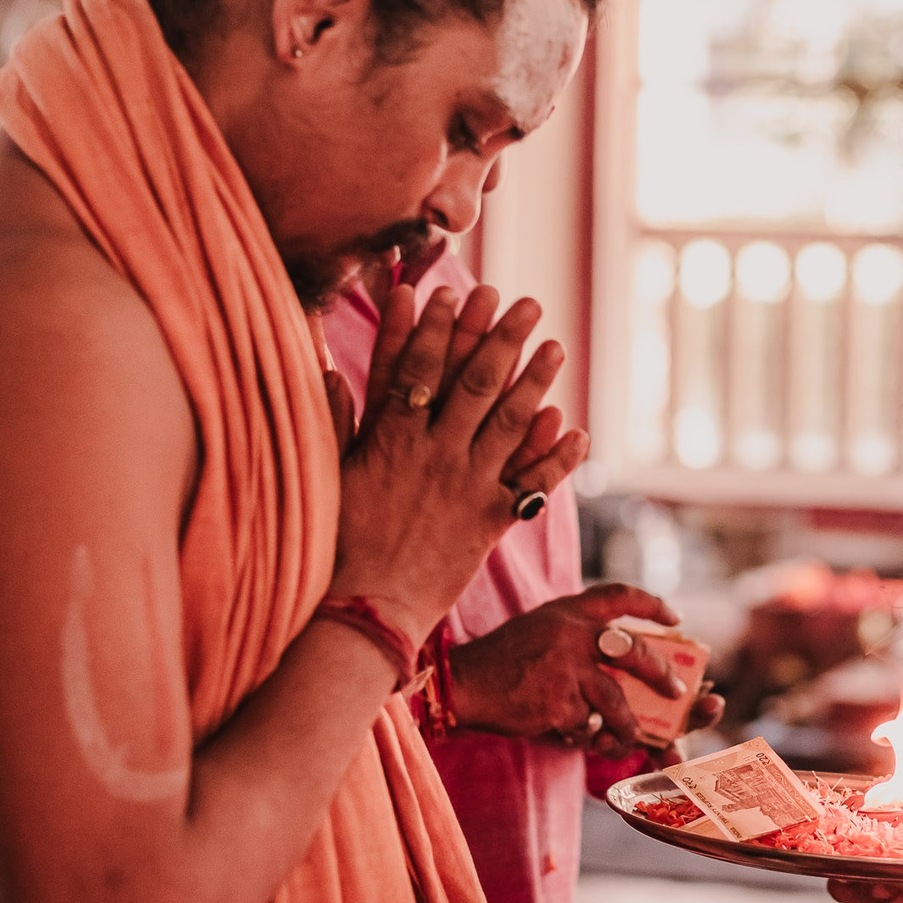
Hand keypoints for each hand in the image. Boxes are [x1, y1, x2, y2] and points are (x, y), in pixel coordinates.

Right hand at [330, 283, 586, 646]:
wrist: (363, 610)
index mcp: (389, 439)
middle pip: (473, 384)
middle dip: (499, 338)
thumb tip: (326, 372)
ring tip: (554, 346)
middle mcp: (433, 454)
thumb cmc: (337, 546)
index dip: (435, 328)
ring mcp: (466, 486)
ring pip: (508, 422)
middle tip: (524, 303)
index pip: (416, 369)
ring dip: (535, 381)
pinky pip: (533, 482)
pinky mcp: (489, 521)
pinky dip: (557, 456)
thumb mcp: (329, 477)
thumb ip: (335, 423)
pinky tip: (576, 428)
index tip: (451, 292)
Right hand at [447, 584, 724, 755]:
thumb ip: (574, 633)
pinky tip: (572, 735)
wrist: (464, 684)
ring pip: (616, 701)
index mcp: (568, 611)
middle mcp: (572, 634)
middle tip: (677, 690)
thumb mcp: (539, 627)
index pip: (618, 595)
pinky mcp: (558, 703)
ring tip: (629, 736)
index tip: (676, 618)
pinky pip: (587, 725)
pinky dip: (585, 735)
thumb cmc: (501, 659)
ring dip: (627, 725)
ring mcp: (567, 669)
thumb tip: (620, 655)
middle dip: (661, 674)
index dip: (651, 605)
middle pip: (635, 652)